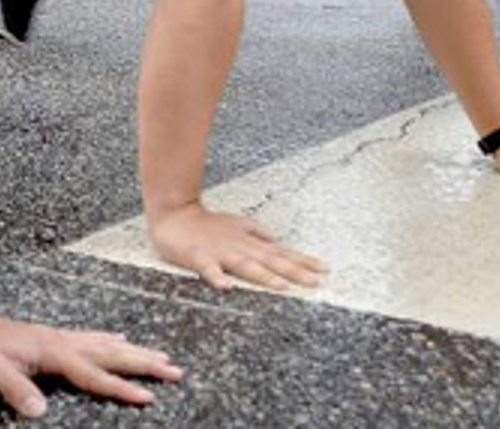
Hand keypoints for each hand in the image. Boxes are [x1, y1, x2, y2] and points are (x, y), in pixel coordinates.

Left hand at [0, 309, 183, 418]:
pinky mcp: (54, 339)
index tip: (148, 398)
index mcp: (53, 353)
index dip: (121, 387)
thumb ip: (14, 389)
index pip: (94, 374)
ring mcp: (60, 339)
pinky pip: (93, 339)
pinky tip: (121, 341)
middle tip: (175, 371)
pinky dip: (112, 342)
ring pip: (108, 345)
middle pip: (113, 354)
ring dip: (136, 353)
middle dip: (144, 364)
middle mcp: (63, 343)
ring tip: (162, 357)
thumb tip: (40, 411)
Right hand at [148, 203, 328, 290]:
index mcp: (249, 244)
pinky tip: (226, 287)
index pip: (281, 254)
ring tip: (281, 286)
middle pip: (271, 262)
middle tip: (315, 282)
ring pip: (245, 266)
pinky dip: (217, 278)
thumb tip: (277, 239)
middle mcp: (240, 248)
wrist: (174, 213)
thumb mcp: (237, 224)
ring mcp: (220, 253)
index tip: (324, 270)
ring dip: (264, 276)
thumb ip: (258, 232)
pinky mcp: (199, 257)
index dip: (303, 262)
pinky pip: (208, 269)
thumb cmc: (207, 224)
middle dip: (294, 272)